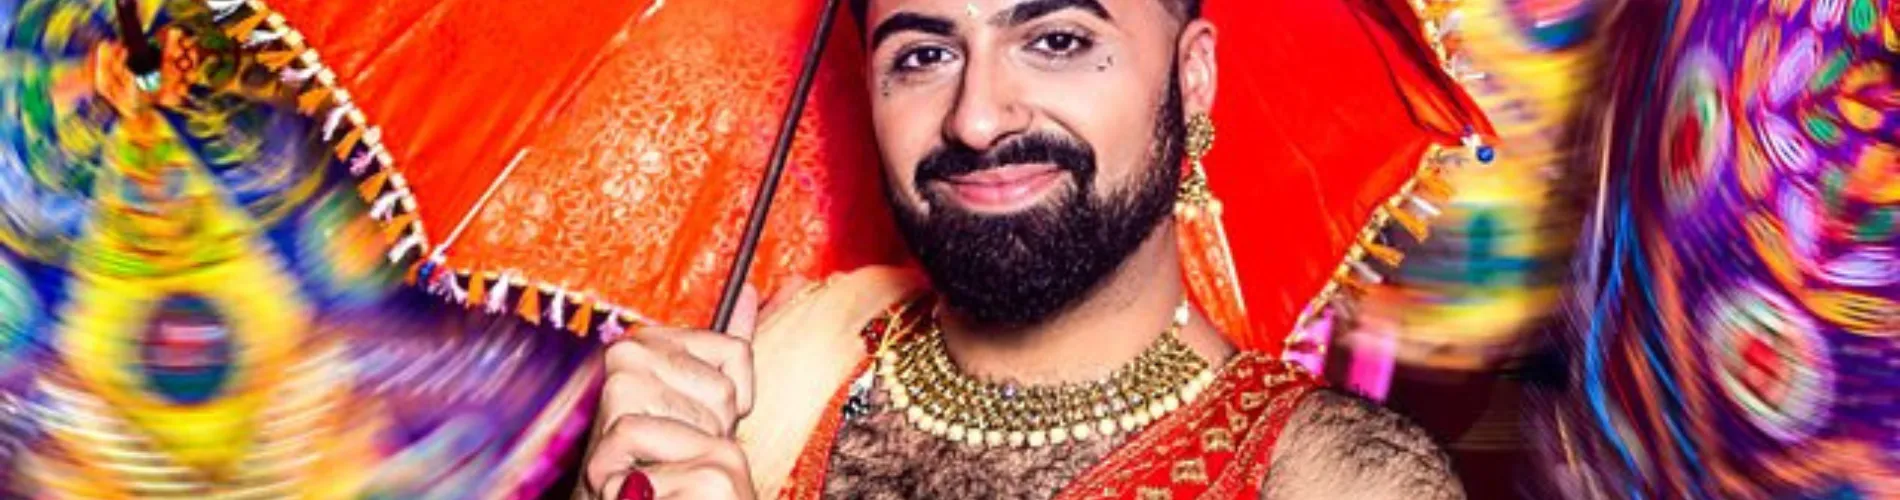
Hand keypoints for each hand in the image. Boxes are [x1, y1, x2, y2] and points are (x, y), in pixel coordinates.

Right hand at [582, 284, 777, 498]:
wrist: (624, 495)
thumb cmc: (664, 448)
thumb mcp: (701, 393)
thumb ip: (724, 343)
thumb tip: (749, 290)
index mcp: (650, 339)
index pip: (736, 353)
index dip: (731, 397)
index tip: (698, 412)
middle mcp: (630, 352)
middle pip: (725, 387)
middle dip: (716, 423)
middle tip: (680, 438)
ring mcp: (622, 383)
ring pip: (714, 410)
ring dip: (701, 444)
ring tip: (670, 453)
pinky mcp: (620, 420)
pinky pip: (692, 436)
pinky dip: (686, 460)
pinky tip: (659, 466)